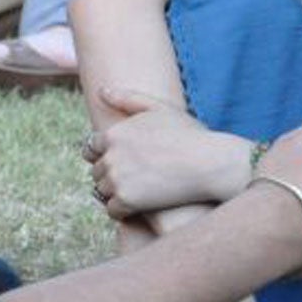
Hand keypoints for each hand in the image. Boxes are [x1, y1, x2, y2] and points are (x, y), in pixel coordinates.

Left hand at [88, 89, 247, 216]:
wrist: (210, 164)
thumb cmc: (189, 135)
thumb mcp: (161, 109)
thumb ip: (128, 99)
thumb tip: (102, 91)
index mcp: (115, 133)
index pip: (91, 148)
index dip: (107, 154)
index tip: (126, 159)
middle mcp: (111, 155)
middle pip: (97, 171)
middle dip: (113, 174)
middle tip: (140, 176)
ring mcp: (117, 178)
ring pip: (103, 191)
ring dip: (117, 192)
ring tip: (143, 188)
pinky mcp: (126, 200)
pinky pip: (113, 210)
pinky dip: (124, 210)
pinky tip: (143, 204)